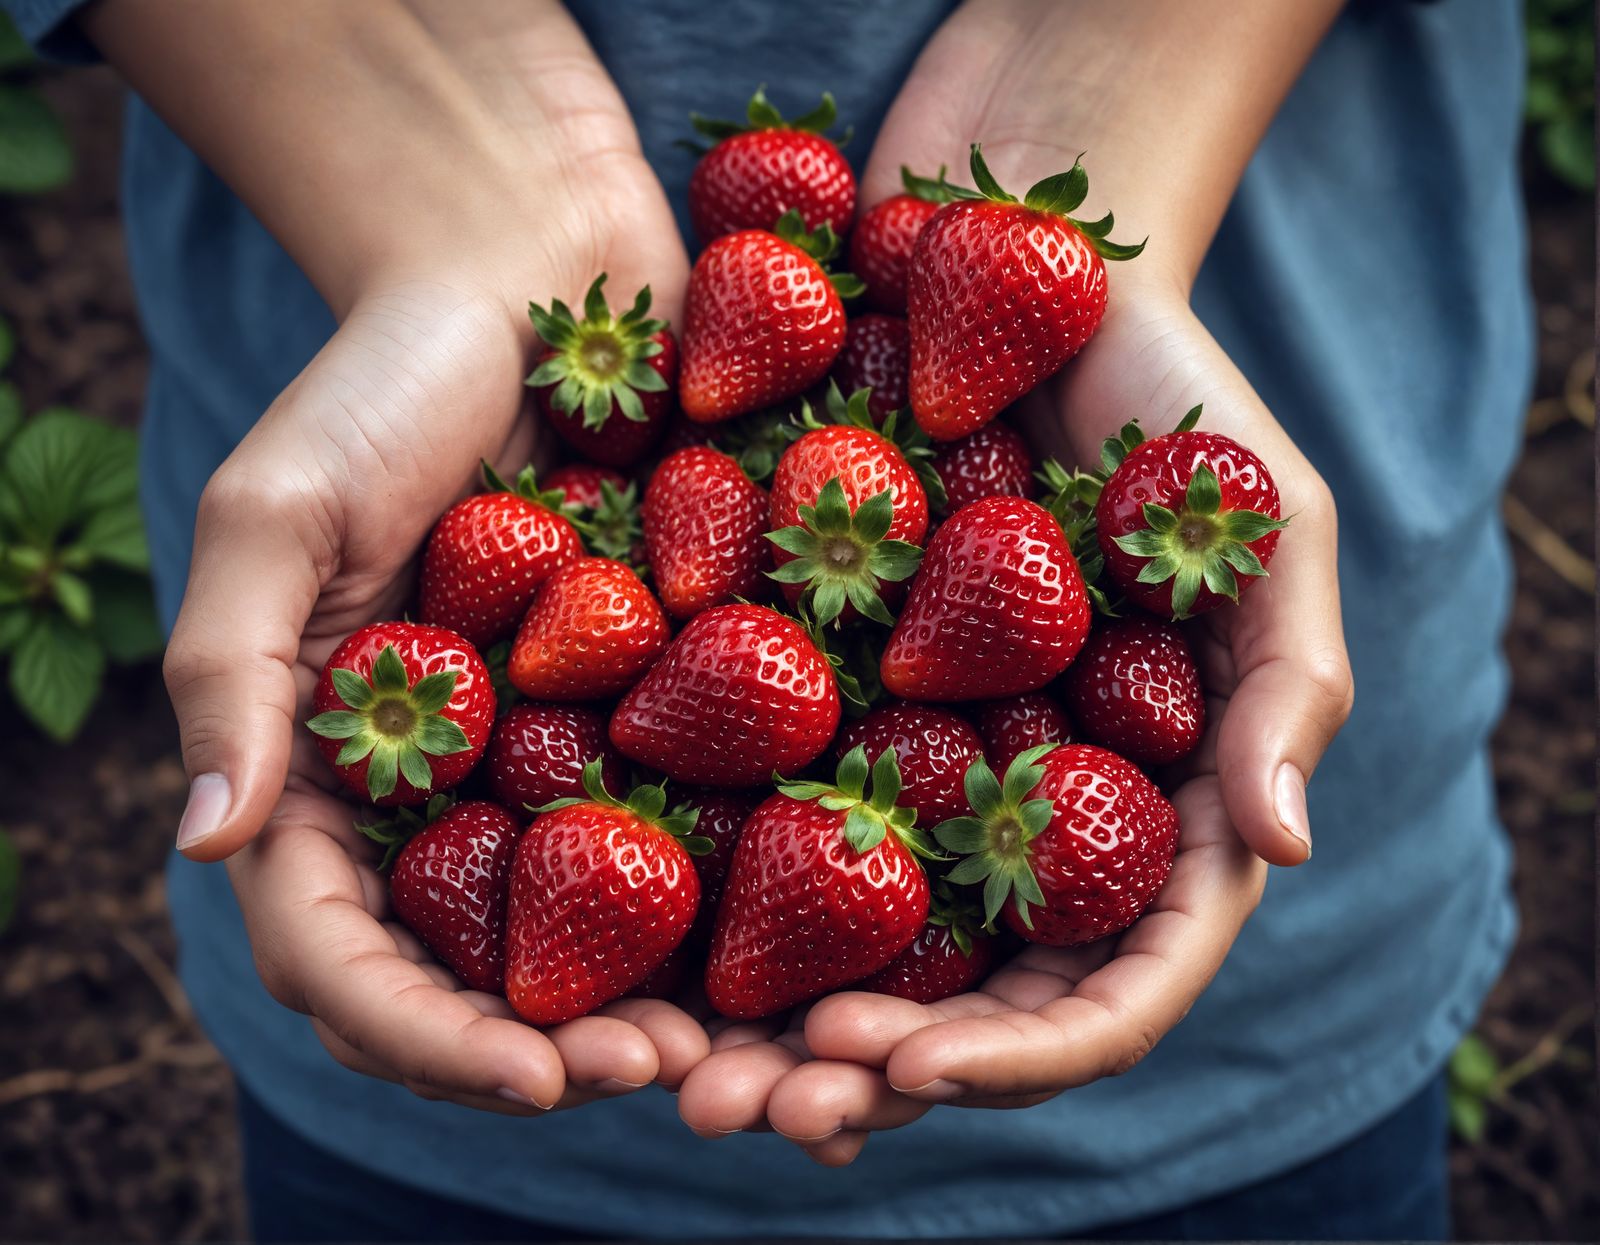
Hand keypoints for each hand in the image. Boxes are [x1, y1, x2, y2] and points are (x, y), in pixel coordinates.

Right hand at [161, 127, 700, 1107]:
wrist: (536, 265)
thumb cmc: (387, 376)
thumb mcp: (279, 511)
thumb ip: (233, 677)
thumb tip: (205, 840)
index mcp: (342, 767)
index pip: (350, 947)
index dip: (427, 1031)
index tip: (530, 1075)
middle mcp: (458, 783)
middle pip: (492, 961)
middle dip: (566, 1039)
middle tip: (666, 1073)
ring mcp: (572, 744)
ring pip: (614, 915)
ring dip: (678, 992)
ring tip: (757, 1039)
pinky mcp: (678, 688)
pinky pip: (716, 802)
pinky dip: (764, 876)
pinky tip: (839, 915)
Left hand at [677, 135, 1352, 1159]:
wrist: (1018, 267)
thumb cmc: (1169, 393)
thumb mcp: (1265, 529)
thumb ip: (1278, 689)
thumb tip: (1278, 853)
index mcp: (1142, 815)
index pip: (1104, 990)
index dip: (1019, 1059)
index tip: (907, 1073)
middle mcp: (1021, 821)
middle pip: (951, 1006)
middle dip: (851, 1082)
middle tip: (738, 1114)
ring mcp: (913, 766)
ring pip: (834, 942)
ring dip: (752, 1026)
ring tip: (661, 1071)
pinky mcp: (812, 695)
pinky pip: (747, 810)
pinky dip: (690, 884)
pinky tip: (601, 921)